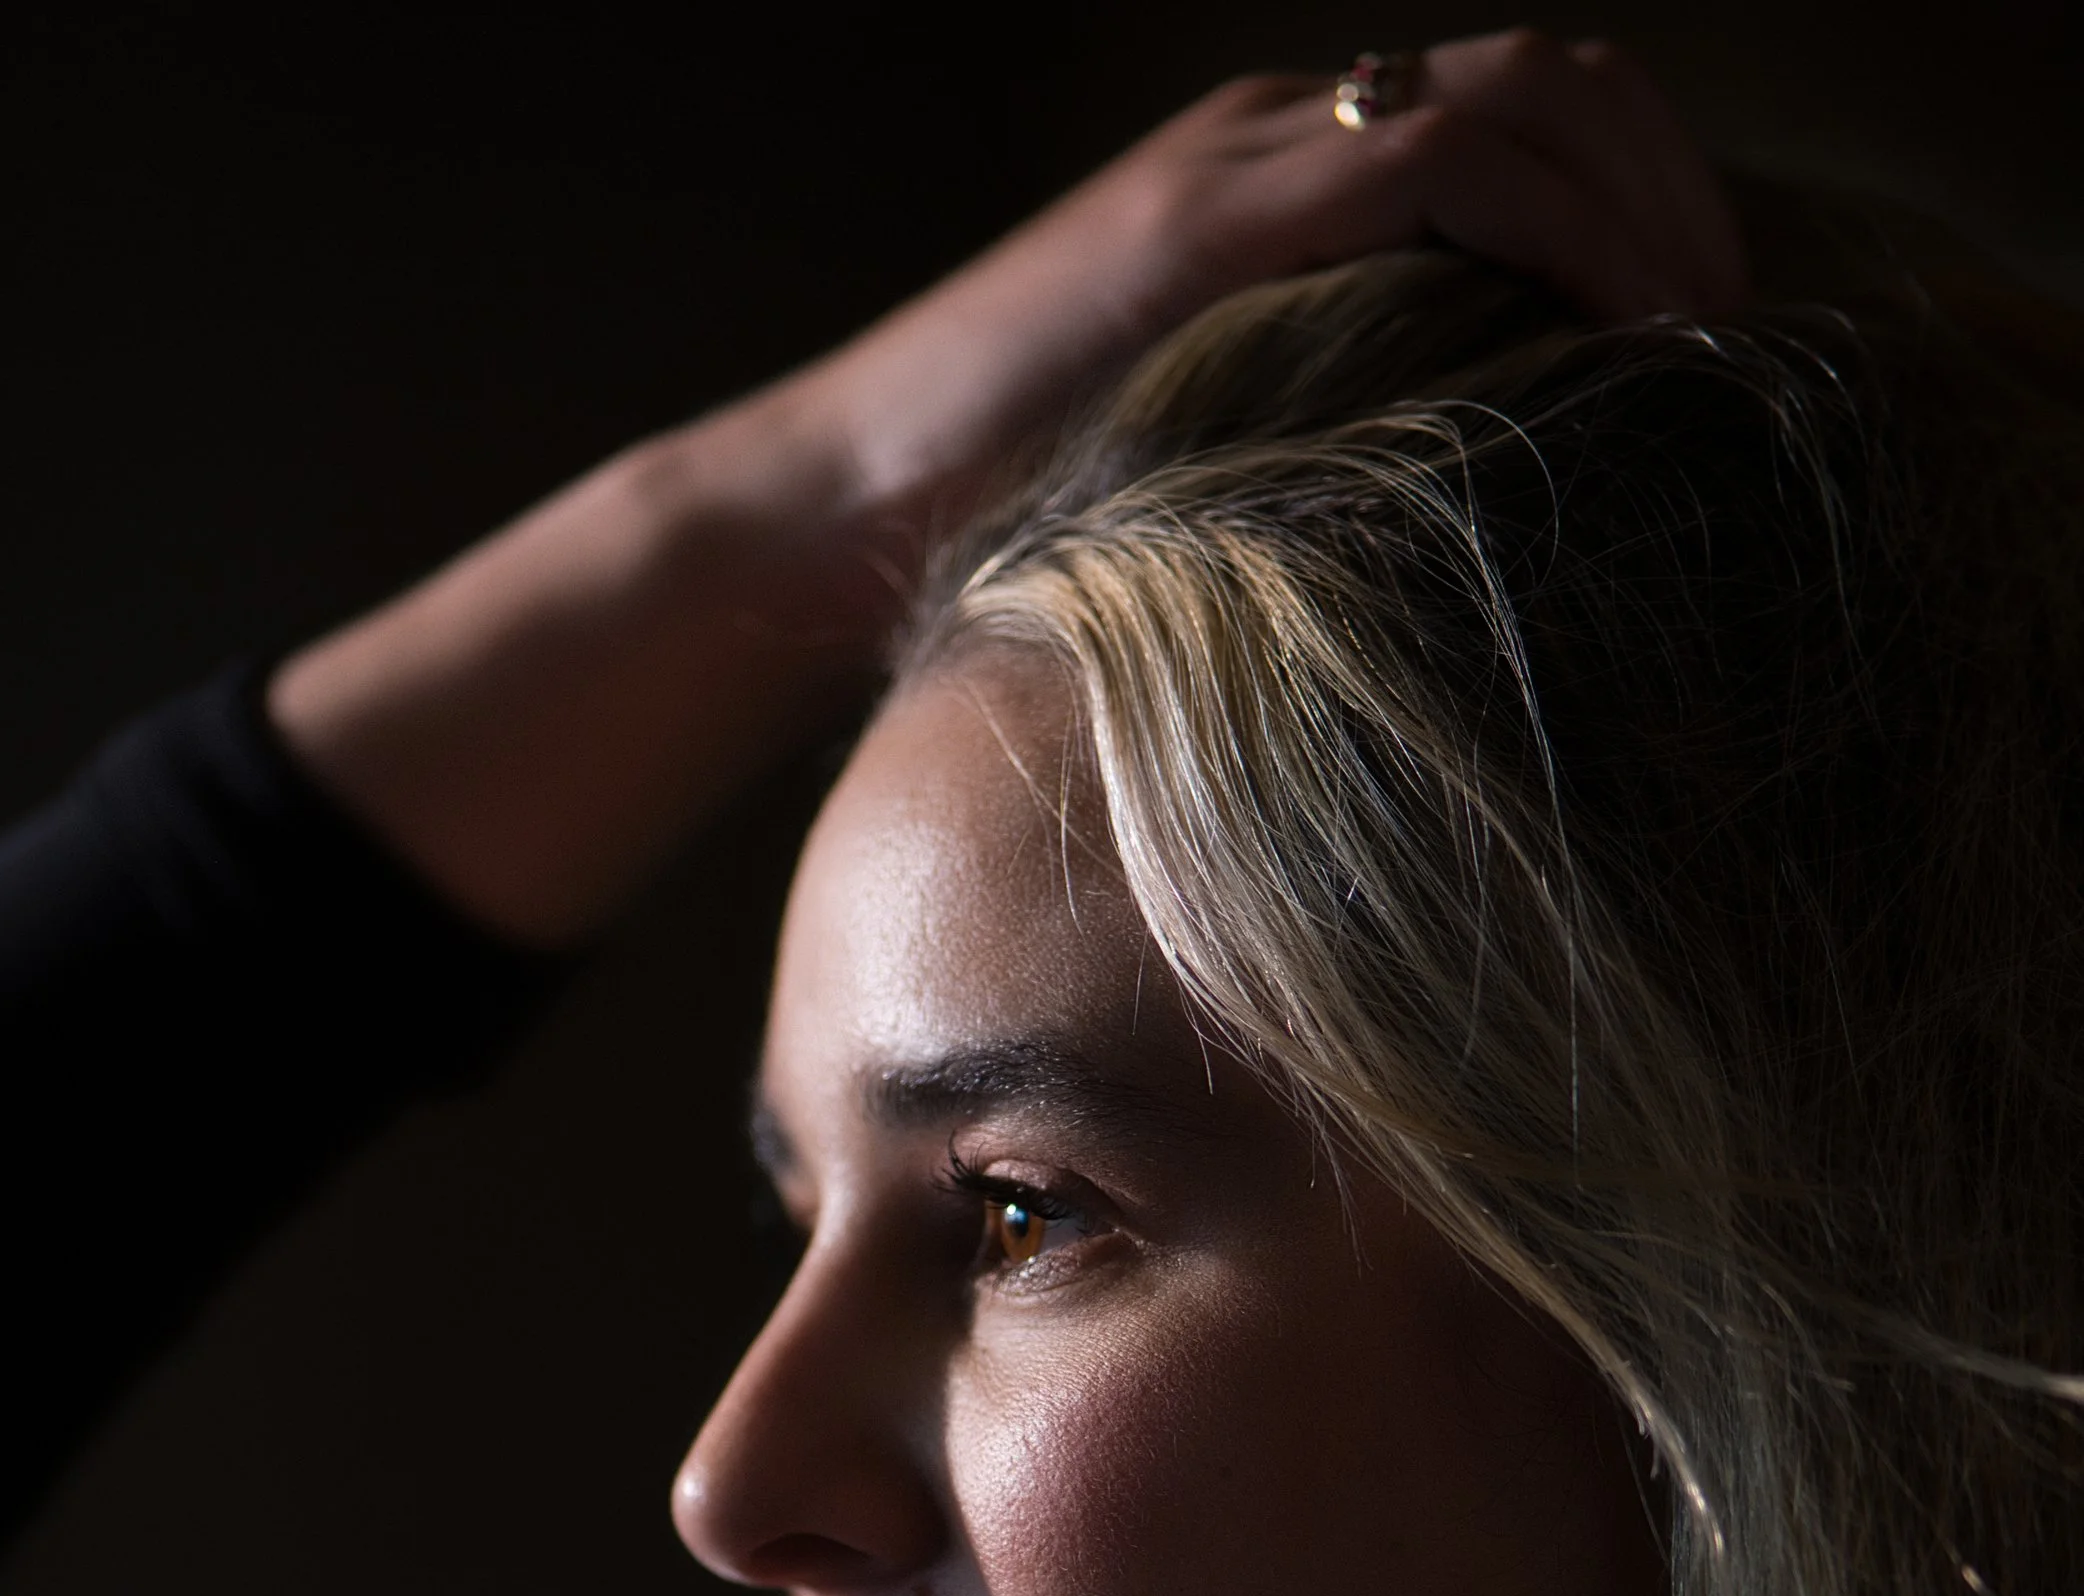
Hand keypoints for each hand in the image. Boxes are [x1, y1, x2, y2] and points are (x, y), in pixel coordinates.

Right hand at [795, 33, 1744, 535]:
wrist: (840, 503)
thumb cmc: (1004, 526)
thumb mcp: (1212, 467)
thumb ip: (1328, 442)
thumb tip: (1463, 531)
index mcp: (1288, 183)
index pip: (1526, 122)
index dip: (1646, 202)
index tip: (1705, 342)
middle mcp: (1284, 134)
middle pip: (1563, 82)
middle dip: (1680, 191)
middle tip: (1739, 336)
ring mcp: (1254, 160)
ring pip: (1533, 97)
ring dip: (1653, 207)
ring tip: (1706, 339)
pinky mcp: (1222, 215)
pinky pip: (1452, 160)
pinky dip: (1570, 232)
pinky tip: (1622, 337)